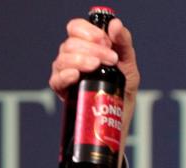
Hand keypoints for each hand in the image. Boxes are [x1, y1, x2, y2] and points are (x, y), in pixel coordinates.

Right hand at [49, 16, 139, 167]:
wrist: (118, 124)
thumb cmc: (122, 94)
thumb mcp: (129, 68)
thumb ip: (124, 44)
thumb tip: (116, 25)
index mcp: (86, 48)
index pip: (76, 28)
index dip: (88, 31)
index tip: (106, 42)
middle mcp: (72, 59)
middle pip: (70, 43)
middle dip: (92, 48)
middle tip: (111, 59)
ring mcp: (66, 75)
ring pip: (62, 59)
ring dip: (80, 59)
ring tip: (96, 67)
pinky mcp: (63, 93)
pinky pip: (56, 80)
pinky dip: (65, 75)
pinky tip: (76, 75)